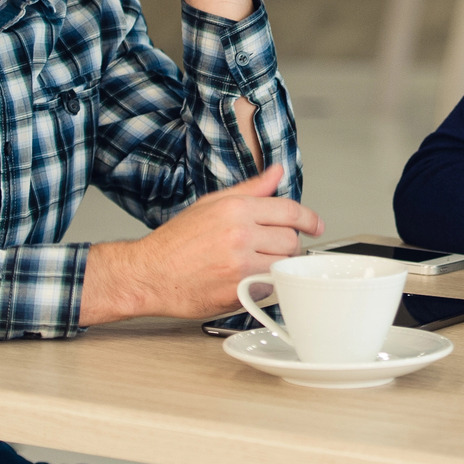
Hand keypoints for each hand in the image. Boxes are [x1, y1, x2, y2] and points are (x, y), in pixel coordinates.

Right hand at [80, 166, 323, 323]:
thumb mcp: (211, 203)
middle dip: (288, 243)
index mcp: (236, 209)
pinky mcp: (236, 291)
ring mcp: (239, 265)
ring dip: (278, 265)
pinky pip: (269, 287)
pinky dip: (265, 285)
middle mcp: (240, 235)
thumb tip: (277, 172)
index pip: (289, 210)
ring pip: (283, 264)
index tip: (315, 225)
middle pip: (291, 239)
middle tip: (273, 247)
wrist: (148, 274)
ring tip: (258, 263)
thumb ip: (250, 188)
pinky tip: (248, 279)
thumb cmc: (175, 241)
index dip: (309, 218)